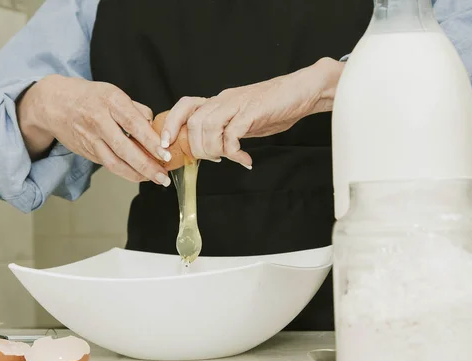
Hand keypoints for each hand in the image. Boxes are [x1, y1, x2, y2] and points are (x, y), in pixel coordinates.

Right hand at [17, 75, 171, 185]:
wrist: (54, 103)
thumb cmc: (90, 96)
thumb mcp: (114, 93)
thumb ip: (136, 109)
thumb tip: (155, 127)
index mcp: (110, 101)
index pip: (134, 123)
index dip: (150, 141)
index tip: (166, 153)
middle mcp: (98, 120)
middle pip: (124, 148)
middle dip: (146, 165)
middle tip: (163, 176)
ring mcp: (90, 138)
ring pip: (114, 162)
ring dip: (136, 174)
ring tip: (155, 179)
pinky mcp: (86, 151)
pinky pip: (108, 164)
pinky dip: (125, 171)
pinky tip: (139, 174)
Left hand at [161, 57, 344, 167]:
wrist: (303, 90)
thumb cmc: (276, 106)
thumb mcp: (245, 119)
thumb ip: (228, 130)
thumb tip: (216, 152)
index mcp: (220, 101)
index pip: (186, 106)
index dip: (172, 125)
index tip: (167, 145)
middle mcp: (225, 99)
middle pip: (194, 121)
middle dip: (196, 147)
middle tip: (213, 159)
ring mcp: (238, 104)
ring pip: (208, 126)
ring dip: (214, 149)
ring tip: (228, 157)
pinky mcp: (253, 111)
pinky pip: (232, 133)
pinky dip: (234, 151)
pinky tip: (245, 159)